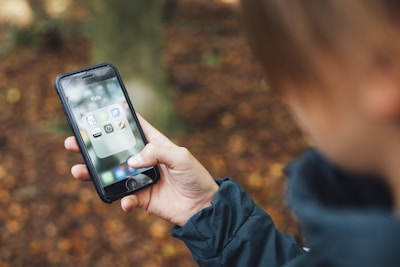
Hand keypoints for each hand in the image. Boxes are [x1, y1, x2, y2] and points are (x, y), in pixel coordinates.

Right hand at [64, 115, 218, 226]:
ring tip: (78, 170)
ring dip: (94, 173)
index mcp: (154, 144)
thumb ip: (157, 153)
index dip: (117, 117)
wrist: (202, 207)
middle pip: (114, 150)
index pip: (133, 127)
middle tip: (74, 142)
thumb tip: (131, 161)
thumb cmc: (195, 176)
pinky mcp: (141, 197)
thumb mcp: (180, 157)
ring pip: (111, 174)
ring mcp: (140, 178)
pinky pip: (125, 198)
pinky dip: (123, 201)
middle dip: (94, 146)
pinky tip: (126, 202)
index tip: (98, 110)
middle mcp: (144, 160)